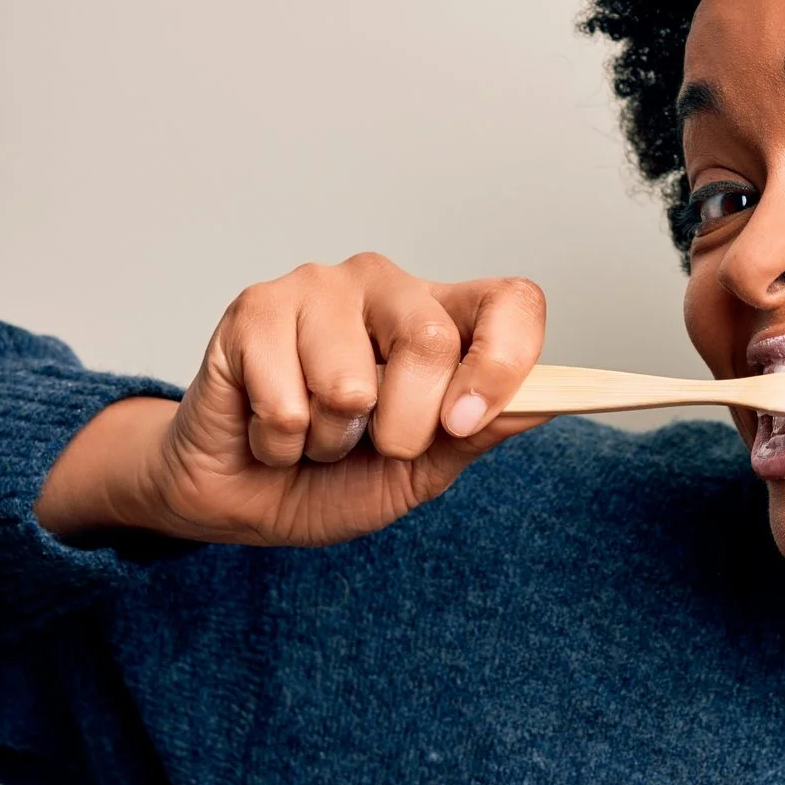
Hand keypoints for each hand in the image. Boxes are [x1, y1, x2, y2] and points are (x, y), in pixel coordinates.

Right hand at [37, 255, 546, 547]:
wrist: (236, 498)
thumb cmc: (329, 477)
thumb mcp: (417, 472)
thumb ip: (475, 434)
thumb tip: (547, 403)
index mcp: (440, 317)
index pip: (510, 301)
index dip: (504, 358)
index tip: (467, 421)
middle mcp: (385, 287)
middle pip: (430, 340)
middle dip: (402, 427)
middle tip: (369, 445)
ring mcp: (318, 288)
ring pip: (350, 381)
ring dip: (328, 439)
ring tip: (310, 432)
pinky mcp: (254, 308)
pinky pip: (287, 400)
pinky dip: (279, 441)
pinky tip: (267, 428)